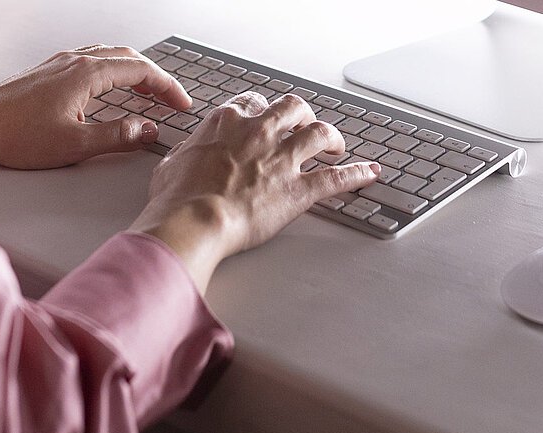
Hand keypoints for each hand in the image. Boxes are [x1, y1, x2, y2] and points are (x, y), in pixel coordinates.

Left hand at [0, 44, 190, 168]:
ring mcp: (61, 63)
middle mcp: (76, 62)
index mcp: (87, 74)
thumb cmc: (15, 135)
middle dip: (156, 78)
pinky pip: (93, 61)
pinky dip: (115, 72)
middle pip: (129, 58)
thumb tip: (147, 130)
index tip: (181, 104)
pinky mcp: (50, 71)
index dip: (168, 87)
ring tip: (148, 93)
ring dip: (136, 72)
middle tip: (172, 100)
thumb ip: (118, 136)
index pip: (142, 71)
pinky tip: (112, 89)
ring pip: (110, 57)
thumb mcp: (76, 144)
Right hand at [129, 92, 379, 290]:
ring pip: (320, 133)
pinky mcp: (299, 190)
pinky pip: (336, 178)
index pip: (254, 102)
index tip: (268, 117)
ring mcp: (281, 160)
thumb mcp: (172, 165)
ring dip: (333, 137)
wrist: (193, 220)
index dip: (264, 109)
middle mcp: (259, 133)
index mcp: (227, 123)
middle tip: (306, 125)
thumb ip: (188, 154)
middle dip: (303, 115)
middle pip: (293, 108)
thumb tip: (187, 157)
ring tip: (338, 145)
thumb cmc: (177, 199)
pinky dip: (357, 174)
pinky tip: (369, 172)